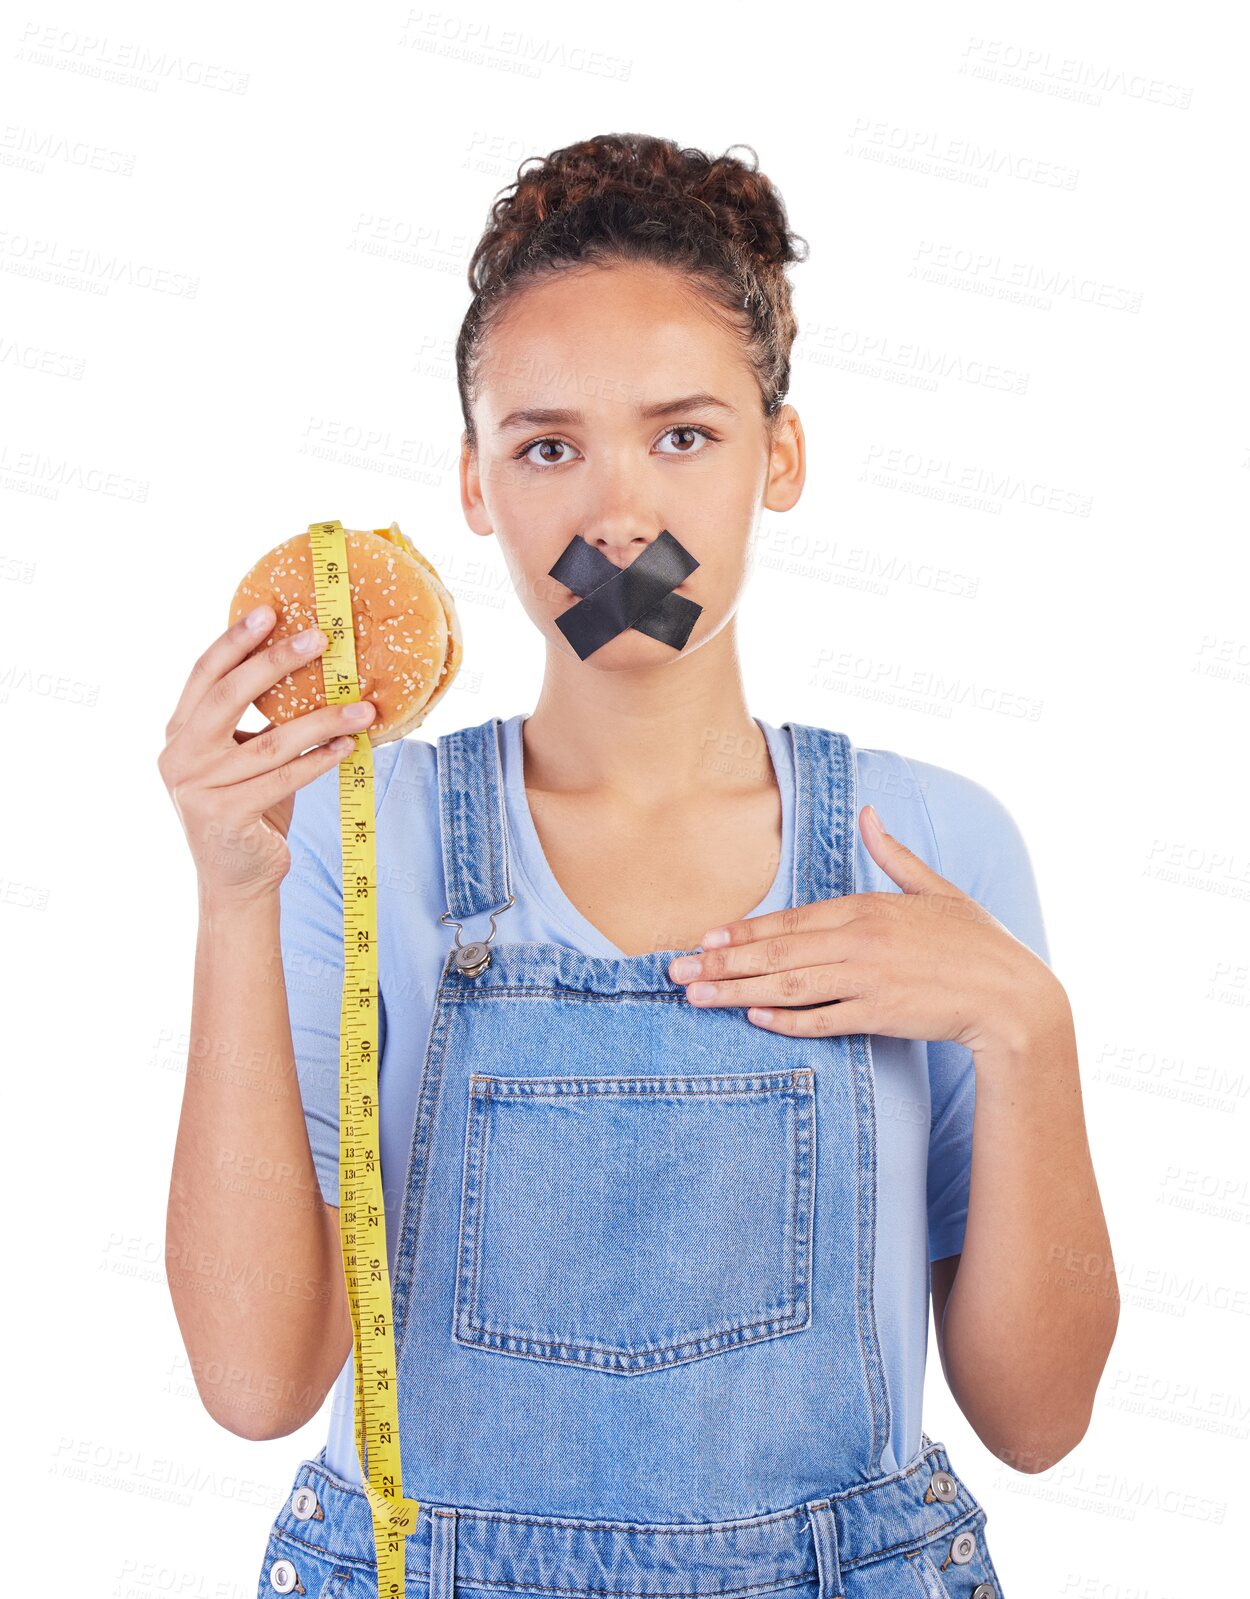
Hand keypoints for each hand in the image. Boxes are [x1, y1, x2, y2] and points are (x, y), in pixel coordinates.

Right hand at [157, 604, 375, 905]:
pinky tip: (348, 745)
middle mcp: (180, 756)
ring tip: (363, 706)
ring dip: (324, 720)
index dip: (235, 640)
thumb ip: (256, 721)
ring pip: (272, 742)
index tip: (269, 610)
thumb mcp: (244, 759)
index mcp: (179, 733)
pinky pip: (284, 778)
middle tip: (321, 637)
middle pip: (229, 695)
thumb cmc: (251, 810)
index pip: (204, 675)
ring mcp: (197, 787)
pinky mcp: (224, 815)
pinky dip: (320, 761)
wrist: (237, 881)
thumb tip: (309, 668)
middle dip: (277, 661)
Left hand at [666, 803, 1060, 1054]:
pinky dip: (789, 1019)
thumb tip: (869, 813)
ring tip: (697, 996)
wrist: (1014, 996)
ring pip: (789, 985)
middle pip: (778, 953)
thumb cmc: (977, 943)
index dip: (744, 931)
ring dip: (738, 992)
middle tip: (676, 971)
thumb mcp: (937, 889)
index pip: (791, 919)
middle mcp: (861, 941)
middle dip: (721, 962)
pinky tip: (755, 1019)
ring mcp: (869, 979)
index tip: (703, 938)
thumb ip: (894, 854)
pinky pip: (825, 1019)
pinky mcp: (882, 1015)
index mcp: (869, 907)